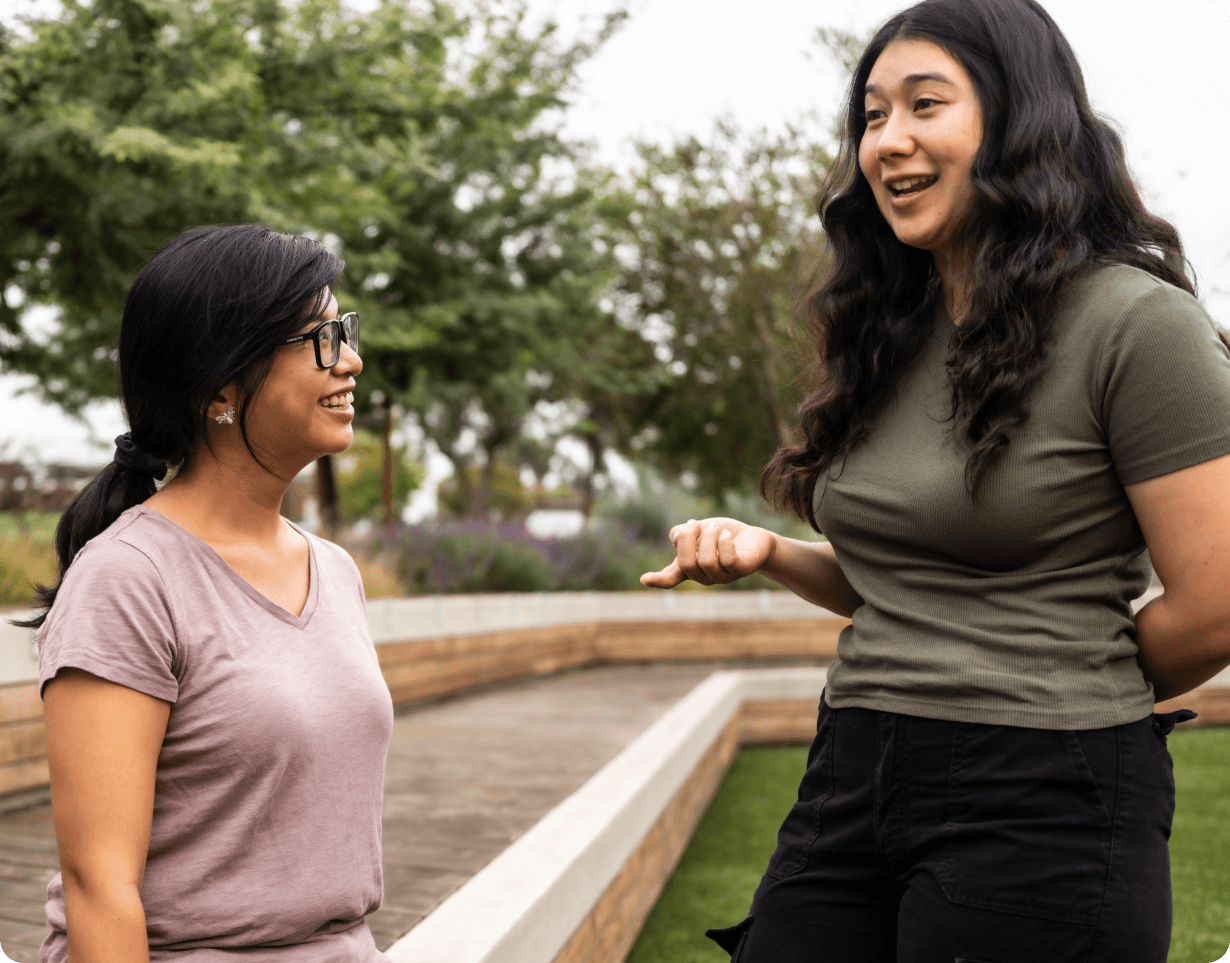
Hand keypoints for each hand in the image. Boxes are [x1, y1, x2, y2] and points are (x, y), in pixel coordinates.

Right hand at [640, 517, 775, 588]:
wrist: (754, 538)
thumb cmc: (722, 535)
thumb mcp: (697, 530)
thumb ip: (681, 534)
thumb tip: (675, 537)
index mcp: (690, 568)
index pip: (670, 578)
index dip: (658, 579)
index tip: (644, 579)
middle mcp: (704, 576)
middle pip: (686, 563)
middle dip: (688, 538)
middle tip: (697, 523)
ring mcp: (722, 577)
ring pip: (706, 561)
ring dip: (708, 537)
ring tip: (716, 528)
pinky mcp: (741, 570)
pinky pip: (727, 559)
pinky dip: (724, 541)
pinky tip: (727, 535)